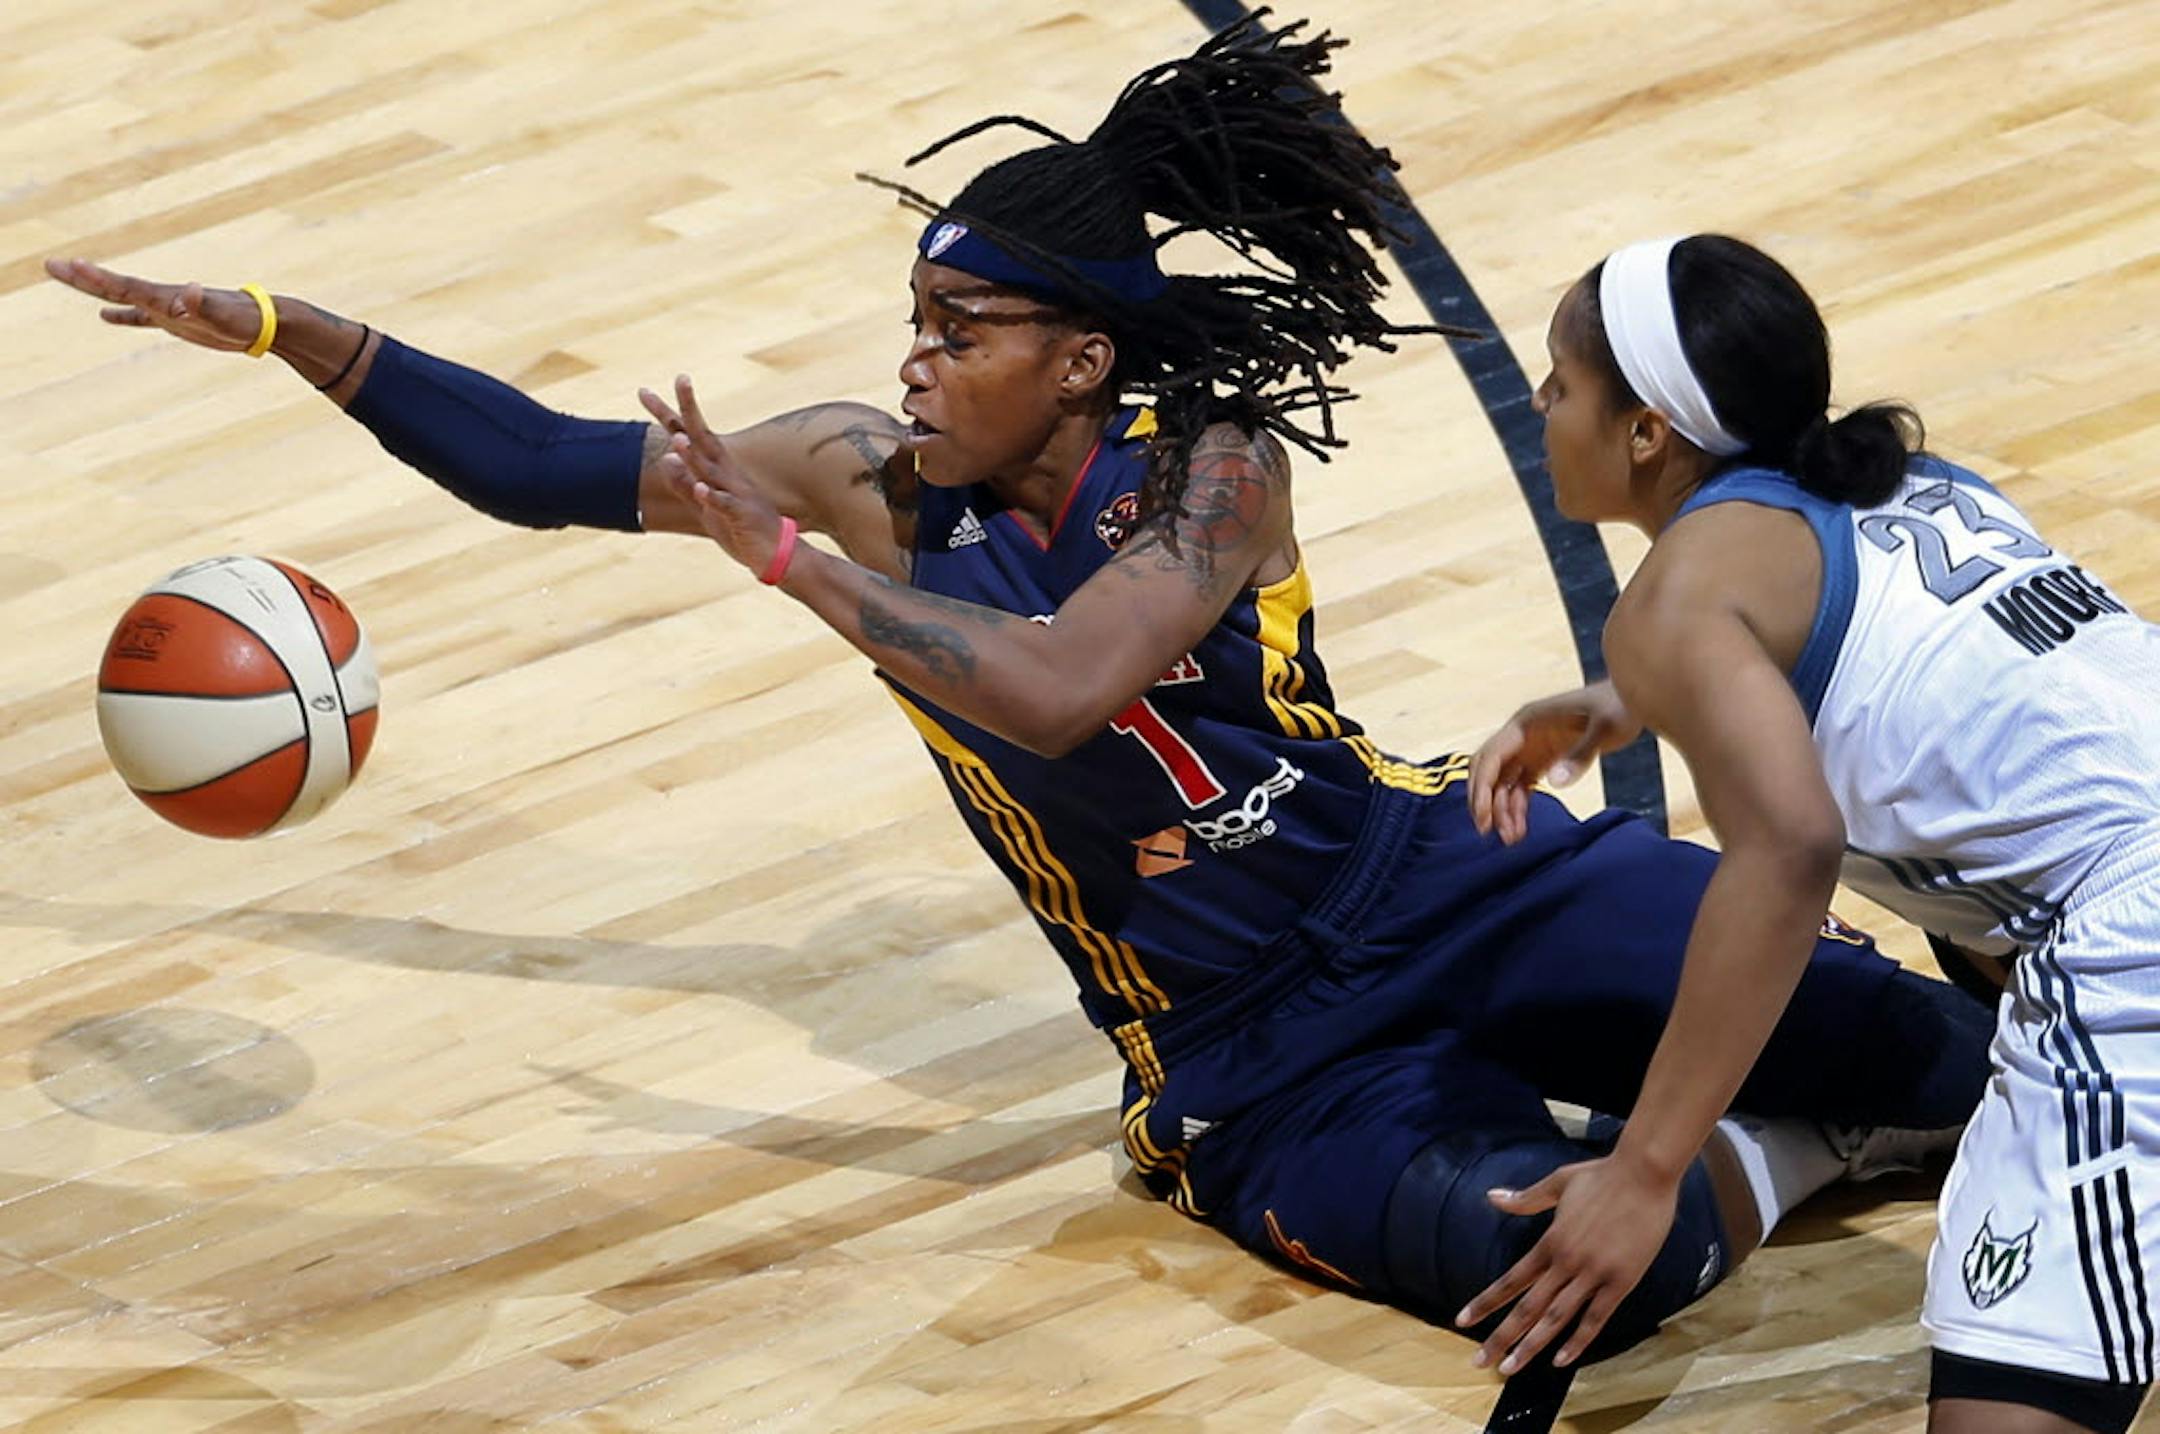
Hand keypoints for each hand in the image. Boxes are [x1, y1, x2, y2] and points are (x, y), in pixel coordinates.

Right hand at [45, 257, 266, 353]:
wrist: (261, 322)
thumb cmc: (241, 319)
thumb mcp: (221, 315)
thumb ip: (202, 304)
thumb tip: (190, 293)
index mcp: (166, 297)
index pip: (125, 287)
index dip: (98, 279)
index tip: (72, 266)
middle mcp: (161, 298)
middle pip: (115, 286)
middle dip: (82, 278)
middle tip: (51, 264)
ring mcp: (166, 309)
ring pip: (122, 298)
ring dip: (94, 289)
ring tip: (67, 275)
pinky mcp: (174, 321)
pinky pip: (141, 318)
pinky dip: (123, 316)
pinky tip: (105, 317)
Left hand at [643, 375, 786, 575]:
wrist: (777, 554)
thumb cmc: (740, 528)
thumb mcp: (704, 506)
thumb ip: (684, 484)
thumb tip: (665, 456)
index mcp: (716, 469)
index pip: (687, 434)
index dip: (666, 413)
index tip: (643, 391)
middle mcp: (727, 473)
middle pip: (703, 436)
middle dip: (690, 409)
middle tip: (681, 379)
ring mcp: (737, 492)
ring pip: (712, 470)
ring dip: (695, 455)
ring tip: (679, 438)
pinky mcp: (743, 516)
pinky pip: (727, 505)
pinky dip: (714, 497)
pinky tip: (703, 490)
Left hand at [1455, 1151, 1679, 1372]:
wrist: (1645, 1173)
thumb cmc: (1602, 1176)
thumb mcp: (1558, 1182)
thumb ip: (1525, 1198)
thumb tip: (1492, 1197)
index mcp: (1550, 1241)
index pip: (1510, 1280)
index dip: (1485, 1303)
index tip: (1463, 1321)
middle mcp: (1566, 1262)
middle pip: (1527, 1307)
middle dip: (1501, 1337)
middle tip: (1479, 1362)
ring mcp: (1594, 1274)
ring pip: (1556, 1318)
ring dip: (1532, 1346)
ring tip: (1510, 1368)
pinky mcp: (1621, 1281)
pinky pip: (1596, 1318)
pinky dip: (1578, 1341)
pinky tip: (1562, 1360)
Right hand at [1468, 680, 1642, 842]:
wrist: (1631, 701)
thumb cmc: (1618, 706)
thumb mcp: (1605, 727)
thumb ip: (1580, 754)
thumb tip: (1554, 782)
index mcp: (1526, 722)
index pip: (1491, 756)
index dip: (1482, 787)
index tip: (1484, 817)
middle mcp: (1521, 735)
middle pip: (1488, 770)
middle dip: (1484, 800)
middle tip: (1488, 831)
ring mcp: (1530, 749)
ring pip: (1503, 783)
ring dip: (1501, 809)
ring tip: (1512, 838)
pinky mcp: (1542, 761)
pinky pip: (1520, 787)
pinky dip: (1517, 807)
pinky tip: (1520, 829)